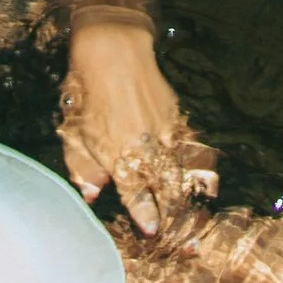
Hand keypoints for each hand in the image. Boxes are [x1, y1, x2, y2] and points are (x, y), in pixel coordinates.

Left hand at [58, 20, 219, 236]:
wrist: (113, 51)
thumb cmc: (86, 93)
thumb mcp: (74, 134)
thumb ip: (83, 169)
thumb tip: (92, 194)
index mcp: (118, 158)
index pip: (136, 196)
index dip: (145, 216)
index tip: (152, 230)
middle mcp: (146, 150)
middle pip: (165, 190)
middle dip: (172, 214)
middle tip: (178, 232)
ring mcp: (166, 135)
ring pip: (183, 173)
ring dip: (188, 196)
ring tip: (195, 214)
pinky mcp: (177, 119)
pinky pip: (193, 151)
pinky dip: (202, 169)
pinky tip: (208, 183)